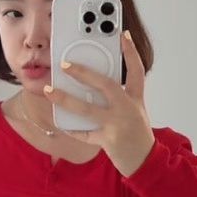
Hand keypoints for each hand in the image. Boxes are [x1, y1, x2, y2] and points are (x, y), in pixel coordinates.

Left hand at [44, 30, 155, 177]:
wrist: (146, 162)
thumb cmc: (137, 135)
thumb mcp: (134, 112)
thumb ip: (119, 98)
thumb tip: (91, 86)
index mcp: (136, 99)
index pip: (136, 71)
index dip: (130, 52)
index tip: (122, 35)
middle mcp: (128, 109)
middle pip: (106, 85)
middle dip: (84, 73)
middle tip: (65, 64)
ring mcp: (118, 125)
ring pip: (87, 109)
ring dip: (65, 99)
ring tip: (50, 91)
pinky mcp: (109, 140)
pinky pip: (85, 133)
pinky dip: (72, 128)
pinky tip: (61, 123)